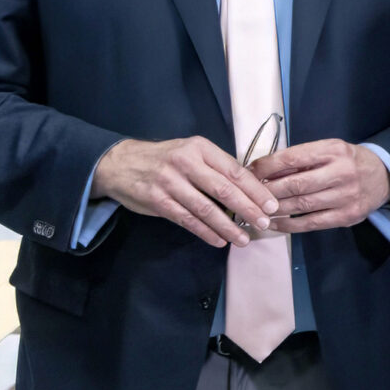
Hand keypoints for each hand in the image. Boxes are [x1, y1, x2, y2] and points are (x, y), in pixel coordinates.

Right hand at [93, 136, 279, 248]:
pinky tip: (219, 240)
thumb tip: (251, 188)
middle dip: (247, 209)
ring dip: (227, 226)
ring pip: (205, 208)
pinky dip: (205, 231)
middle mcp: (185, 163)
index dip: (255, 190)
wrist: (118, 163)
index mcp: (200, 148)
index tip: (271, 205)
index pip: (235, 171)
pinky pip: (186, 219)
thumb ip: (216, 167)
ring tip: (243, 239)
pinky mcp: (157, 201)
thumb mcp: (191, 152)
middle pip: (223, 189)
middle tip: (263, 223)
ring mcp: (169, 182)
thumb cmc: (164, 159)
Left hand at [252, 139, 389, 232]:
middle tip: (248, 195)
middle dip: (268, 190)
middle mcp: (342, 172)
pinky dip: (288, 225)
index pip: (294, 158)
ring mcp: (346, 196)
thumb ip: (301, 160)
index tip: (249, 172)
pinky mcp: (348, 216)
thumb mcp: (328, 150)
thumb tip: (264, 172)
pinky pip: (311, 223)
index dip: (267, 166)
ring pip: (301, 205)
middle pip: (296, 184)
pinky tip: (274, 224)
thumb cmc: (348, 161)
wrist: (385, 176)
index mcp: (334, 150)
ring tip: (256, 210)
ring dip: (274, 209)